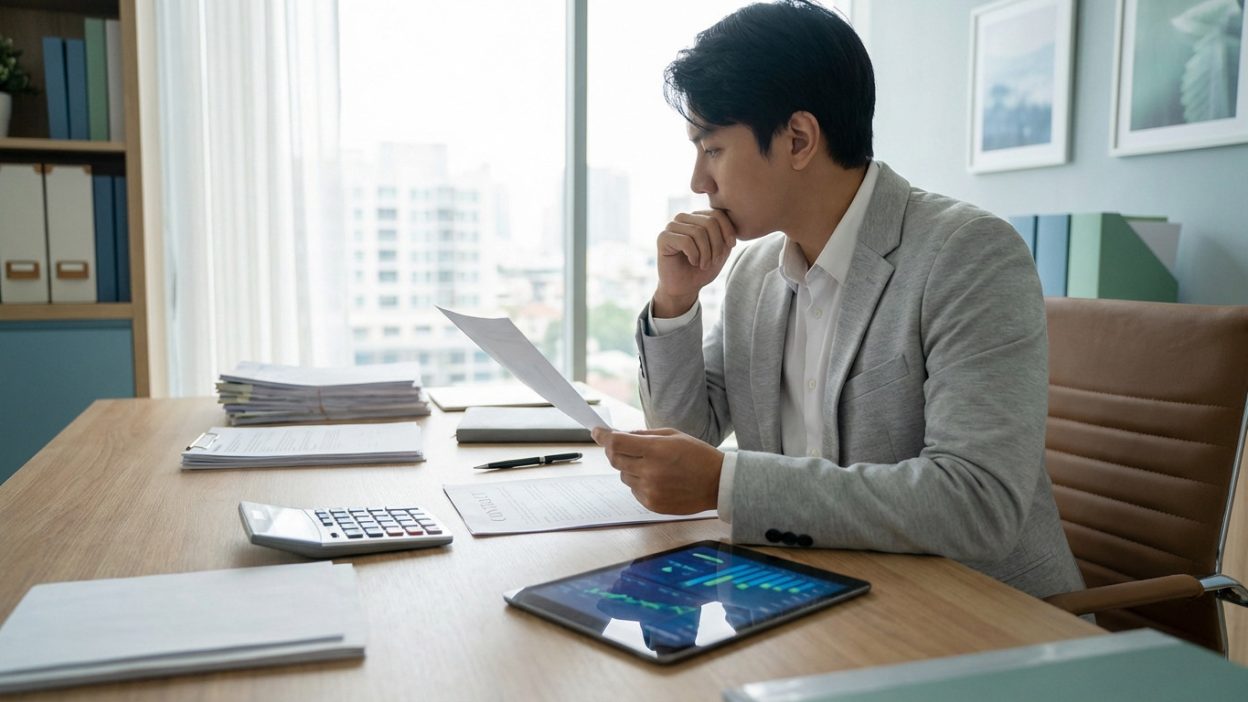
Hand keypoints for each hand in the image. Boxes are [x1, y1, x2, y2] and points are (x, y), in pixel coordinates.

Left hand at [591, 427, 722, 514]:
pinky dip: (639, 482)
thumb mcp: (673, 435)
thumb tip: (621, 435)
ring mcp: (650, 490)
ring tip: (652, 465)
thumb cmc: (698, 456)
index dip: (603, 436)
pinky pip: (634, 490)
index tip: (597, 431)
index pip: (617, 443)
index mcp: (656, 451)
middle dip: (615, 451)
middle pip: (615, 460)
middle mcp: (650, 472)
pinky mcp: (652, 504)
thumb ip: (644, 435)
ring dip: (630, 468)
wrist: (718, 484)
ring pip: (623, 476)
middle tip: (623, 446)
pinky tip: (657, 479)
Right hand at [653, 210, 736, 317]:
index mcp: (696, 217)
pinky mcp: (663, 238)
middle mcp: (683, 218)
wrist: (684, 288)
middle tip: (715, 261)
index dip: (728, 230)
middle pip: (709, 222)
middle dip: (717, 244)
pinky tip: (693, 262)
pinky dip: (694, 255)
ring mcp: (671, 226)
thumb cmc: (702, 269)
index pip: (717, 214)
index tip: (731, 246)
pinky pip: (686, 241)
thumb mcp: (721, 250)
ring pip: (698, 232)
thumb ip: (726, 234)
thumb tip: (731, 223)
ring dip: (706, 253)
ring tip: (704, 264)